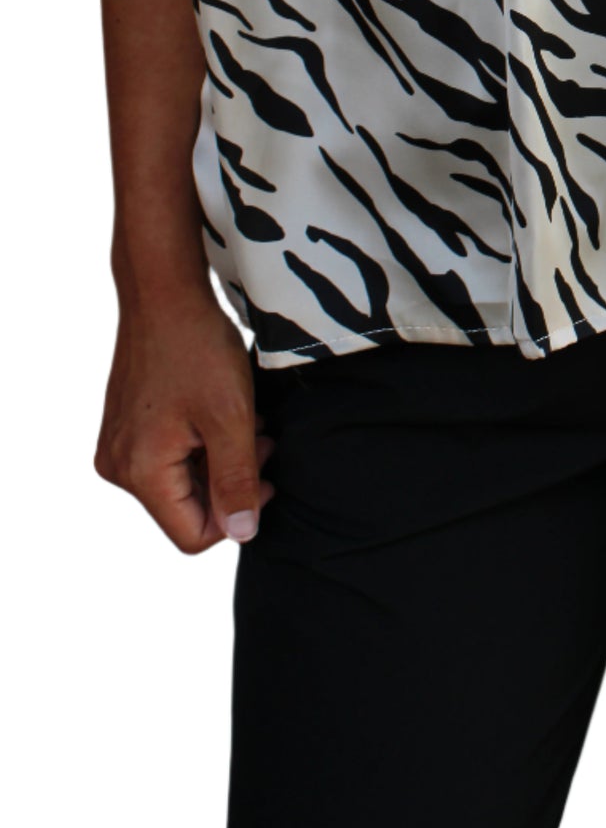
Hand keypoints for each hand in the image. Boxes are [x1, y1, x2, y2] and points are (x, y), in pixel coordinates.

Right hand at [94, 283, 275, 554]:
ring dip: (219, 460)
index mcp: (140, 472)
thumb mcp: (230, 417)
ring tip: (247, 422)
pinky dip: (201, 444)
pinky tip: (221, 413)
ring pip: (180, 482)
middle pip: (186, 508)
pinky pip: (168, 457)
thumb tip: (243, 534)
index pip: (193, 535)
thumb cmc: (197, 348)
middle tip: (262, 440)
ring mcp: (118, 445)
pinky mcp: (124, 426)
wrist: (163, 292)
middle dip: (230, 482)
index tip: (266, 473)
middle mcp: (118, 466)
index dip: (238, 514)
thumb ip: (236, 480)